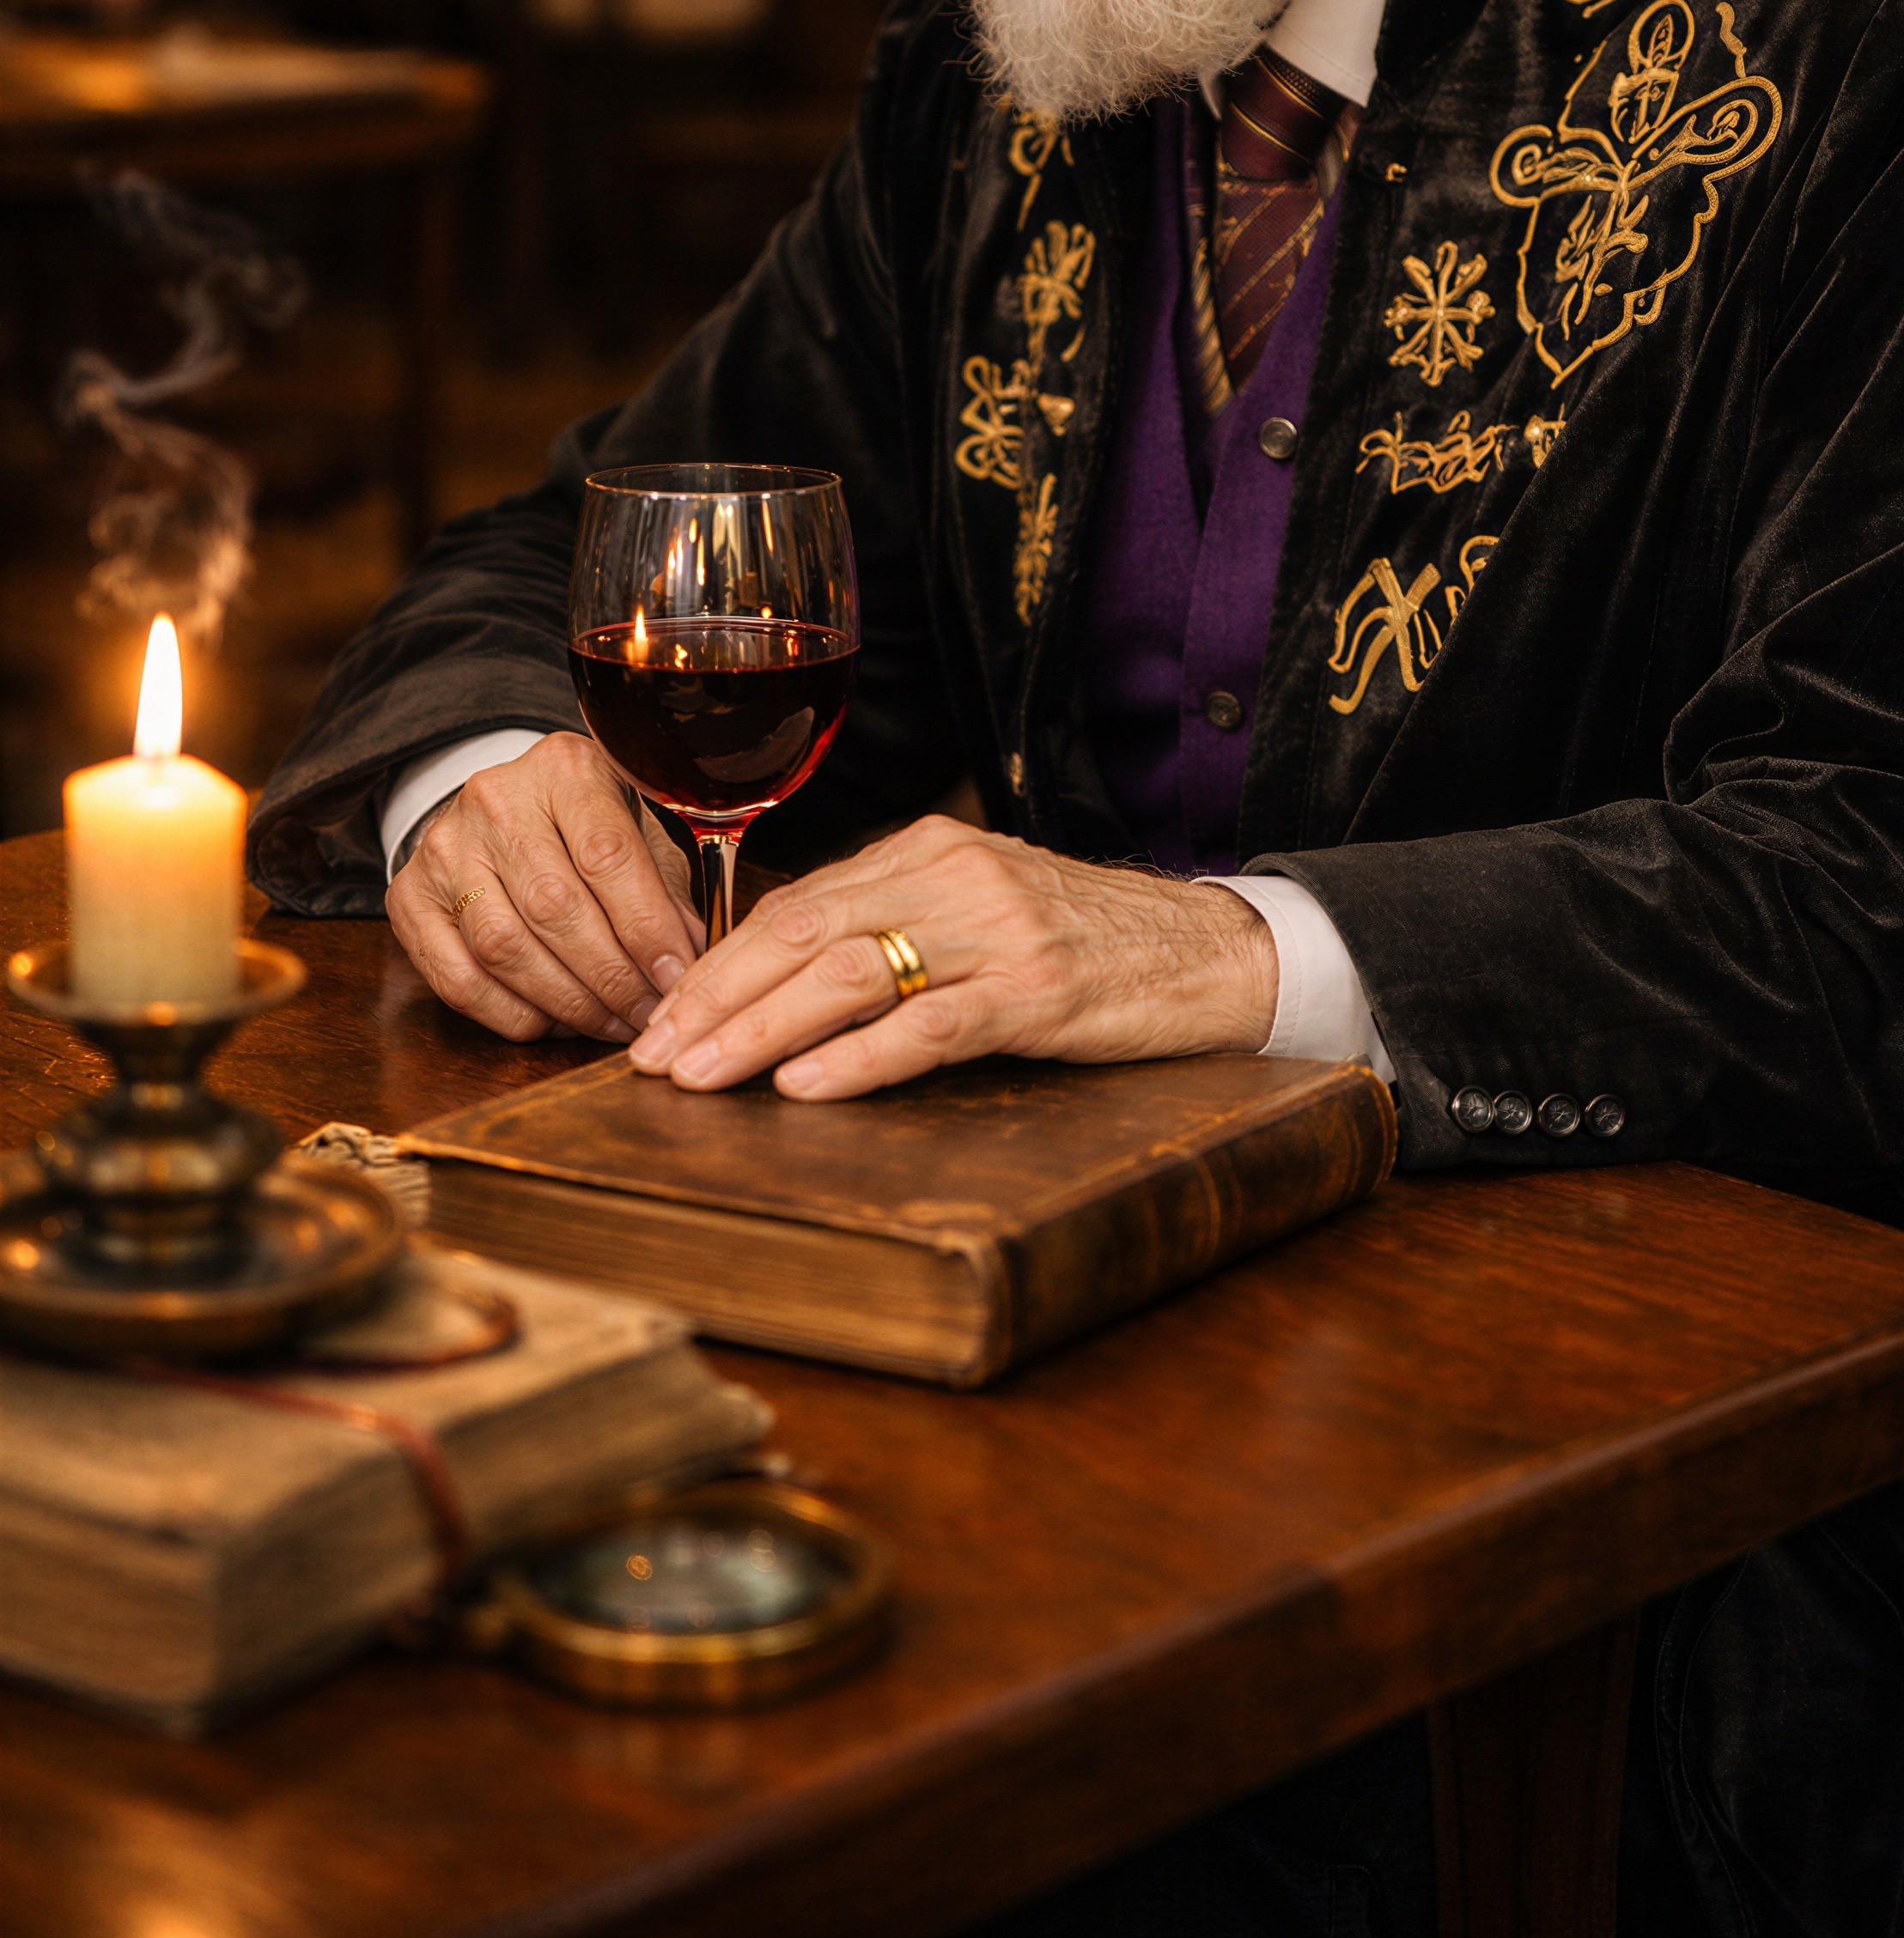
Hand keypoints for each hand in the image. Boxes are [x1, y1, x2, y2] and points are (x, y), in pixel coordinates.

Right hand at [387, 733, 703, 1042]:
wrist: (499, 812)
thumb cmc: (583, 829)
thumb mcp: (635, 835)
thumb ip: (664, 893)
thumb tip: (687, 963)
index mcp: (564, 769)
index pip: (607, 854)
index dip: (646, 927)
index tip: (677, 975)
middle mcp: (496, 800)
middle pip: (554, 906)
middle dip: (611, 977)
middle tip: (648, 1015)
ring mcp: (444, 849)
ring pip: (505, 947)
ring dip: (566, 1002)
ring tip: (610, 1024)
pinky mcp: (408, 898)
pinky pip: (459, 980)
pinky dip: (512, 1014)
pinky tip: (553, 1022)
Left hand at [627, 814, 1277, 1099]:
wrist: (1217, 949)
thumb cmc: (1092, 942)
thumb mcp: (982, 910)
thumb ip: (894, 927)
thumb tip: (786, 982)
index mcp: (927, 851)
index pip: (795, 905)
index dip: (716, 964)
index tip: (657, 1019)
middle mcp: (953, 877)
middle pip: (804, 934)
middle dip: (716, 1001)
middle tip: (652, 1059)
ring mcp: (997, 931)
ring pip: (850, 974)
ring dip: (762, 1032)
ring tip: (702, 1079)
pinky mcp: (1040, 989)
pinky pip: (932, 1023)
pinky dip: (860, 1057)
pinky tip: (807, 1086)